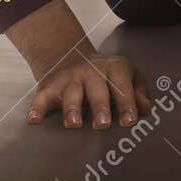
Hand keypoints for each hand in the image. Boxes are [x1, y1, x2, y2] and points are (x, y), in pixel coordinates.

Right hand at [26, 52, 152, 129]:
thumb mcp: (126, 75)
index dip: (127, 102)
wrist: (69, 55)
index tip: (129, 121)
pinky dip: (37, 108)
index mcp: (113, 68)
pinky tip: (34, 120)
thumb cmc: (105, 75)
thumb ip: (138, 92)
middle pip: (96, 89)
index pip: (122, 84)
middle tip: (103, 125)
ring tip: (74, 124)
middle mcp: (91, 71)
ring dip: (72, 108)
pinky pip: (42, 97)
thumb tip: (147, 110)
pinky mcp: (49, 86)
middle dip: (100, 106)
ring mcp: (69, 78)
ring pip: (70, 93)